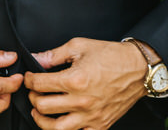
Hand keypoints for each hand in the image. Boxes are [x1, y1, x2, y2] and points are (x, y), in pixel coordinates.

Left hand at [24, 38, 146, 129]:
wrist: (138, 69)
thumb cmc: (112, 56)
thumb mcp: (80, 46)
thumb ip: (54, 55)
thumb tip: (36, 59)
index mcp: (75, 80)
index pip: (39, 85)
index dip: (29, 80)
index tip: (29, 78)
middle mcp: (82, 101)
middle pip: (43, 107)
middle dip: (33, 98)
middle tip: (34, 92)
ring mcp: (91, 116)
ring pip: (56, 128)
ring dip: (42, 120)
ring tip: (40, 112)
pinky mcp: (100, 125)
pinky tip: (62, 121)